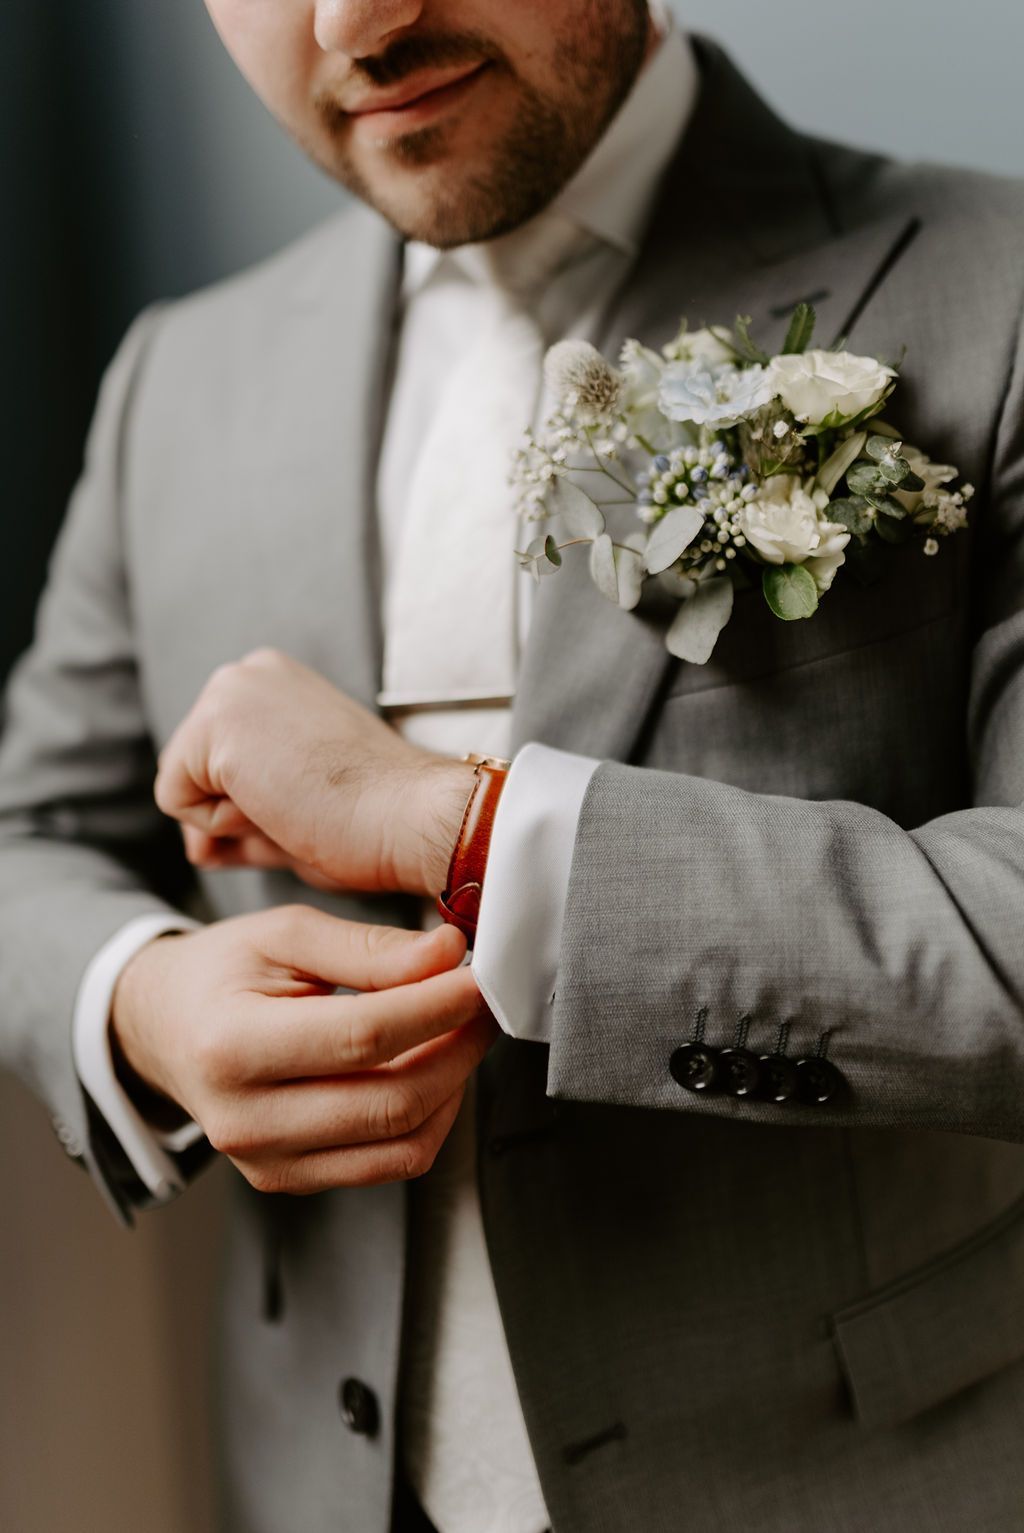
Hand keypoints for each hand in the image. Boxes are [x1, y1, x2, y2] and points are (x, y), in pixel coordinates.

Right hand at [110, 908, 497, 1192]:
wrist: (163, 1029)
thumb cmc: (220, 973)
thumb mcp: (282, 934)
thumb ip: (367, 946)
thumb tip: (446, 956)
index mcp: (231, 1046)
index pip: (364, 1036)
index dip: (438, 1007)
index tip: (479, 979)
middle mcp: (243, 1120)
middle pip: (391, 1101)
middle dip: (459, 1048)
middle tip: (483, 1004)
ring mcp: (266, 1162)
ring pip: (402, 1144)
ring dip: (453, 1087)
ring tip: (461, 1033)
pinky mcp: (289, 1180)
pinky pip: (388, 1164)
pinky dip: (429, 1119)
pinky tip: (432, 1070)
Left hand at [154, 649, 475, 895]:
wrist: (412, 817)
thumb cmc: (374, 820)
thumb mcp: (296, 810)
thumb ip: (242, 817)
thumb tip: (195, 848)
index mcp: (273, 684)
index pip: (219, 766)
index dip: (254, 809)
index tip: (314, 803)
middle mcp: (247, 673)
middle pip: (193, 774)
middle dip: (237, 814)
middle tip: (308, 807)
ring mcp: (228, 692)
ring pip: (183, 788)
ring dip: (234, 822)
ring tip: (297, 805)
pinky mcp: (214, 723)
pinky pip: (175, 802)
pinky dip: (222, 827)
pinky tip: (279, 806)